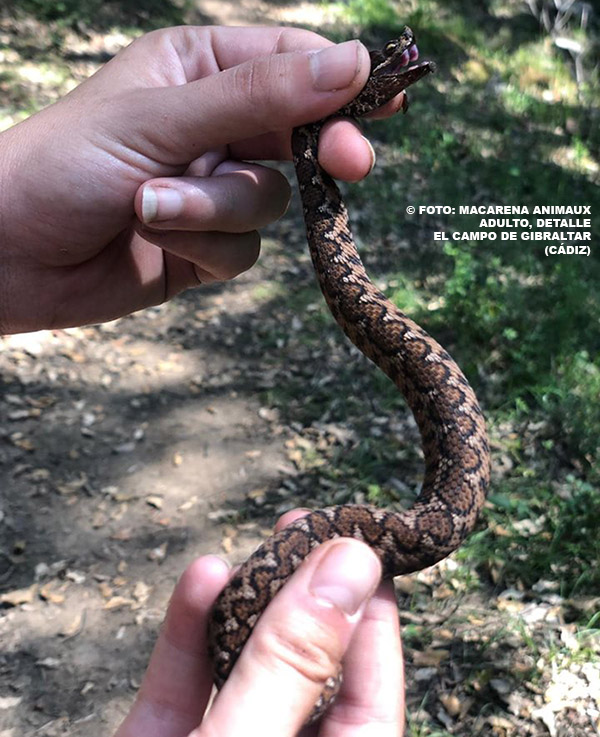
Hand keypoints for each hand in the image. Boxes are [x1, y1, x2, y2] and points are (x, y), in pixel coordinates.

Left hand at [0, 26, 406, 333]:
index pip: (290, 66)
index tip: (385, 103)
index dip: (340, 85)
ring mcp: (212, 190)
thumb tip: (349, 64)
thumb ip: (256, 98)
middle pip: (298, 137)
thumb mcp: (159, 119)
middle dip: (315, 153)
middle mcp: (212, 128)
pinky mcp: (206, 246)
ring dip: (214, 211)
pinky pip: (243, 250)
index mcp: (198, 72)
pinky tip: (156, 240)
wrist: (11, 258)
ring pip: (269, 201)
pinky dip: (205, 247)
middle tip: (351, 164)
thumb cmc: (62, 167)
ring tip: (150, 208)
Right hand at [114, 510, 404, 736]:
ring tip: (265, 539)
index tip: (364, 549)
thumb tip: (348, 568)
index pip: (370, 697)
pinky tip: (201, 576)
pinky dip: (187, 630)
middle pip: (303, 669)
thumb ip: (291, 664)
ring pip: (241, 668)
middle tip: (307, 525)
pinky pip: (179, 682)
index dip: (372, 619)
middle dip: (305, 595)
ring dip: (247, 601)